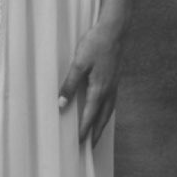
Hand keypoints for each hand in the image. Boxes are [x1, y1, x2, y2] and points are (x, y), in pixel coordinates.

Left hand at [57, 23, 122, 143]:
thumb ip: (69, 84)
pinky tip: (103, 109)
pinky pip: (112, 101)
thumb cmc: (95, 44)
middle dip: (96, 133)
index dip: (84, 130)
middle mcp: (109, 90)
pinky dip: (107, 111)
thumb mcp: (79, 63)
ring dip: (102, 123)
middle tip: (90, 146)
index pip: (90, 116)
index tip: (79, 143)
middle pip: (103, 118)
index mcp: (99, 89)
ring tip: (97, 133)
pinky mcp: (115, 78)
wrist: (115, 29)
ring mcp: (114, 84)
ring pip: (109, 110)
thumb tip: (61, 105)